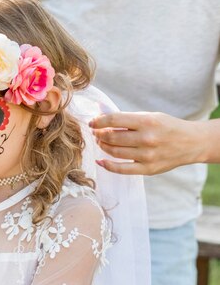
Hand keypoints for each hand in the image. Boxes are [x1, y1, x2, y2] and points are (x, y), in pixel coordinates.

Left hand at [90, 111, 206, 174]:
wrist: (192, 143)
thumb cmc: (167, 127)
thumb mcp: (150, 116)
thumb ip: (126, 118)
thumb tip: (100, 115)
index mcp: (147, 121)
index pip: (114, 120)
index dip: (98, 121)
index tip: (92, 122)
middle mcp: (147, 138)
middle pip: (111, 137)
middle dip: (99, 134)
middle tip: (96, 133)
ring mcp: (147, 155)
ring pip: (114, 152)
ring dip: (103, 146)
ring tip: (101, 142)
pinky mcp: (148, 169)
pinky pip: (122, 169)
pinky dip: (107, 165)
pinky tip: (100, 161)